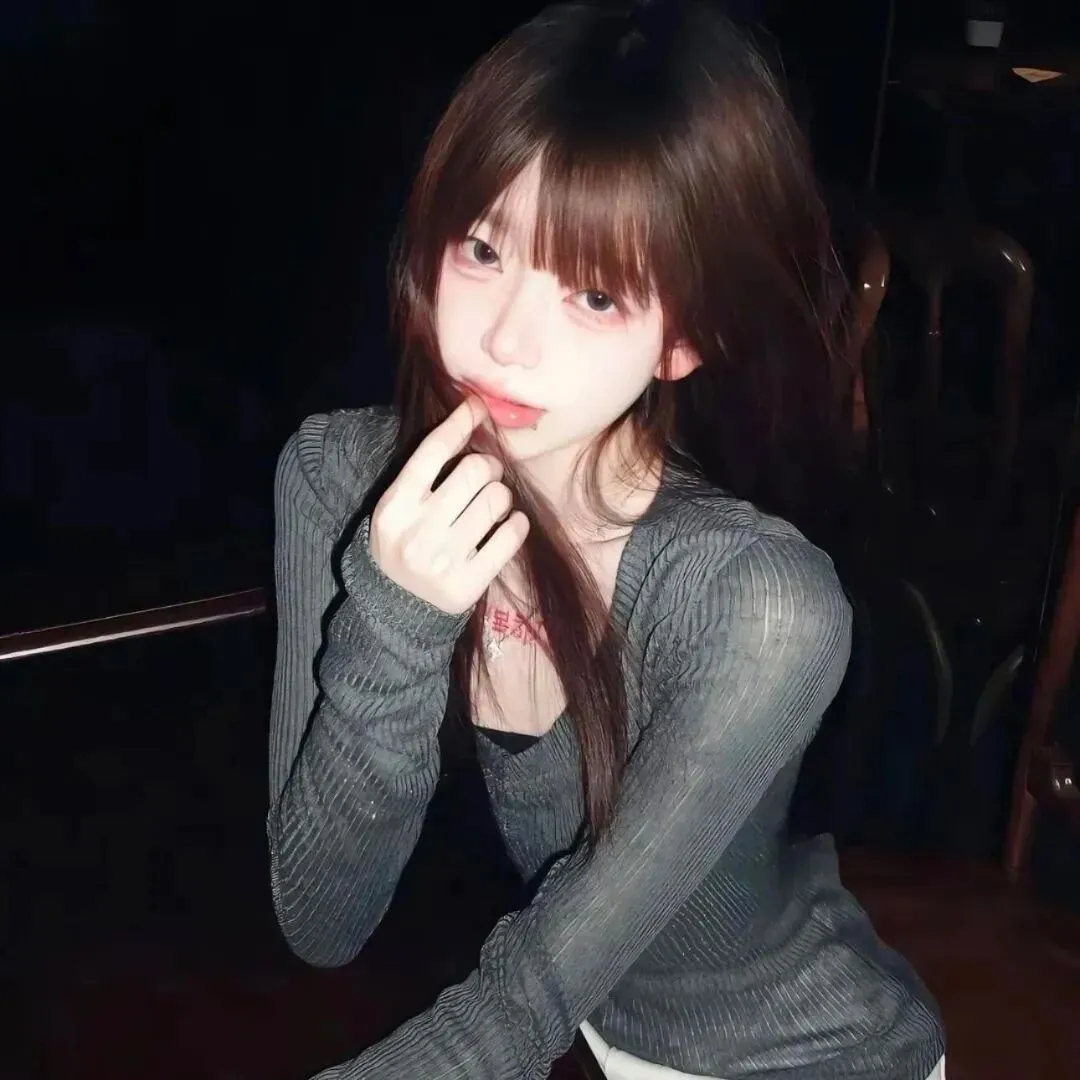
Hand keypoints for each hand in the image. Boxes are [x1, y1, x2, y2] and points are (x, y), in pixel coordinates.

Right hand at [369, 397, 529, 614]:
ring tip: (494, 506)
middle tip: (488, 474)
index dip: (459, 423)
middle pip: (474, 471)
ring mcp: (444, 559)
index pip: (432, 451)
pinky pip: (511, 536)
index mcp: (394, 506)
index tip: (477, 407)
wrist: (396, 611)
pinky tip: (507, 525)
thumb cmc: (404, 546)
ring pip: (497, 500)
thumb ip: (424, 474)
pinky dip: (516, 524)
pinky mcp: (469, 583)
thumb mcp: (397, 509)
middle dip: (489, 465)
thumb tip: (467, 421)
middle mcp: (417, 531)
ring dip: (502, 496)